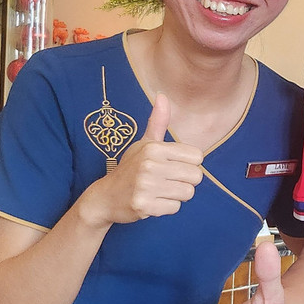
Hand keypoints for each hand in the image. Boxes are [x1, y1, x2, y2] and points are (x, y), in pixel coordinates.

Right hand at [85, 94, 203, 225]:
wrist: (105, 196)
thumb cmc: (131, 168)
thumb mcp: (144, 144)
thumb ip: (158, 122)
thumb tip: (162, 95)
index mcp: (154, 148)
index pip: (198, 157)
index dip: (188, 164)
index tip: (172, 166)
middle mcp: (150, 165)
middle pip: (196, 176)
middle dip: (185, 181)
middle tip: (166, 181)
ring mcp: (146, 186)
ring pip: (187, 193)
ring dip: (176, 195)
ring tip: (159, 191)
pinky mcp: (144, 206)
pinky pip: (175, 208)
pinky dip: (166, 208)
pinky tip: (152, 201)